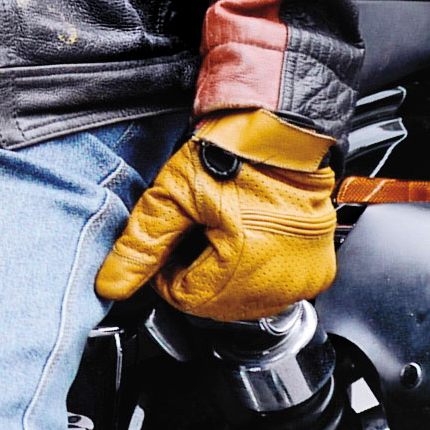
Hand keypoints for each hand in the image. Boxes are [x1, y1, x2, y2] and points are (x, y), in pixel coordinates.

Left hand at [96, 110, 338, 319]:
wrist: (286, 128)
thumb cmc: (239, 151)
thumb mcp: (175, 194)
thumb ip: (141, 246)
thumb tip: (112, 286)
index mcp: (246, 271)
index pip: (185, 299)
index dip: (168, 269)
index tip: (172, 237)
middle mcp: (280, 286)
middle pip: (215, 302)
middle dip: (198, 270)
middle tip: (200, 226)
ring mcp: (302, 281)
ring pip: (243, 299)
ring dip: (226, 273)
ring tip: (226, 228)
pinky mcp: (317, 272)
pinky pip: (273, 288)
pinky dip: (257, 270)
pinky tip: (251, 235)